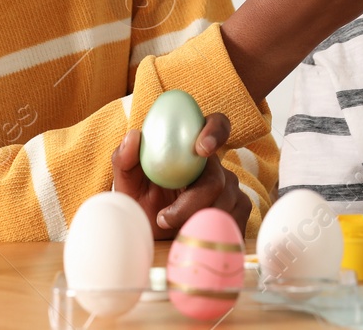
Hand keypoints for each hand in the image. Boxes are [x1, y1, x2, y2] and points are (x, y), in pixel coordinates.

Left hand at [111, 112, 251, 238]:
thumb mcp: (127, 182)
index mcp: (192, 147)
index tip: (201, 149)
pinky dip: (214, 232)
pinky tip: (194, 236)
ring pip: (226, 203)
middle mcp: (215, 165)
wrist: (150, 234)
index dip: (215, 132)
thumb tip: (133, 136)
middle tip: (164, 219)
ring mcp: (230, 187)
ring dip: (196, 221)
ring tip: (172, 231)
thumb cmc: (140, 201)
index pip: (216, 125)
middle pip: (217, 178)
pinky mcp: (237, 210)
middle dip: (191, 203)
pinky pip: (235, 220)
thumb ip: (125, 158)